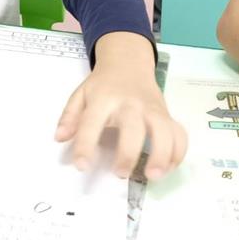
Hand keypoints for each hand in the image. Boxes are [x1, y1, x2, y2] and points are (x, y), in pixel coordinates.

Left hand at [54, 37, 186, 179]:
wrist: (128, 64)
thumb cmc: (103, 85)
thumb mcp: (81, 94)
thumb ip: (70, 116)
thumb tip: (59, 138)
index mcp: (104, 98)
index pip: (92, 121)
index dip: (85, 144)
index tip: (81, 166)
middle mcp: (130, 103)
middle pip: (133, 127)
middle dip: (128, 152)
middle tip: (120, 173)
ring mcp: (152, 108)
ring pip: (163, 130)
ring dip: (161, 155)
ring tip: (153, 176)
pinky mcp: (167, 114)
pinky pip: (179, 133)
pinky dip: (178, 152)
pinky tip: (168, 168)